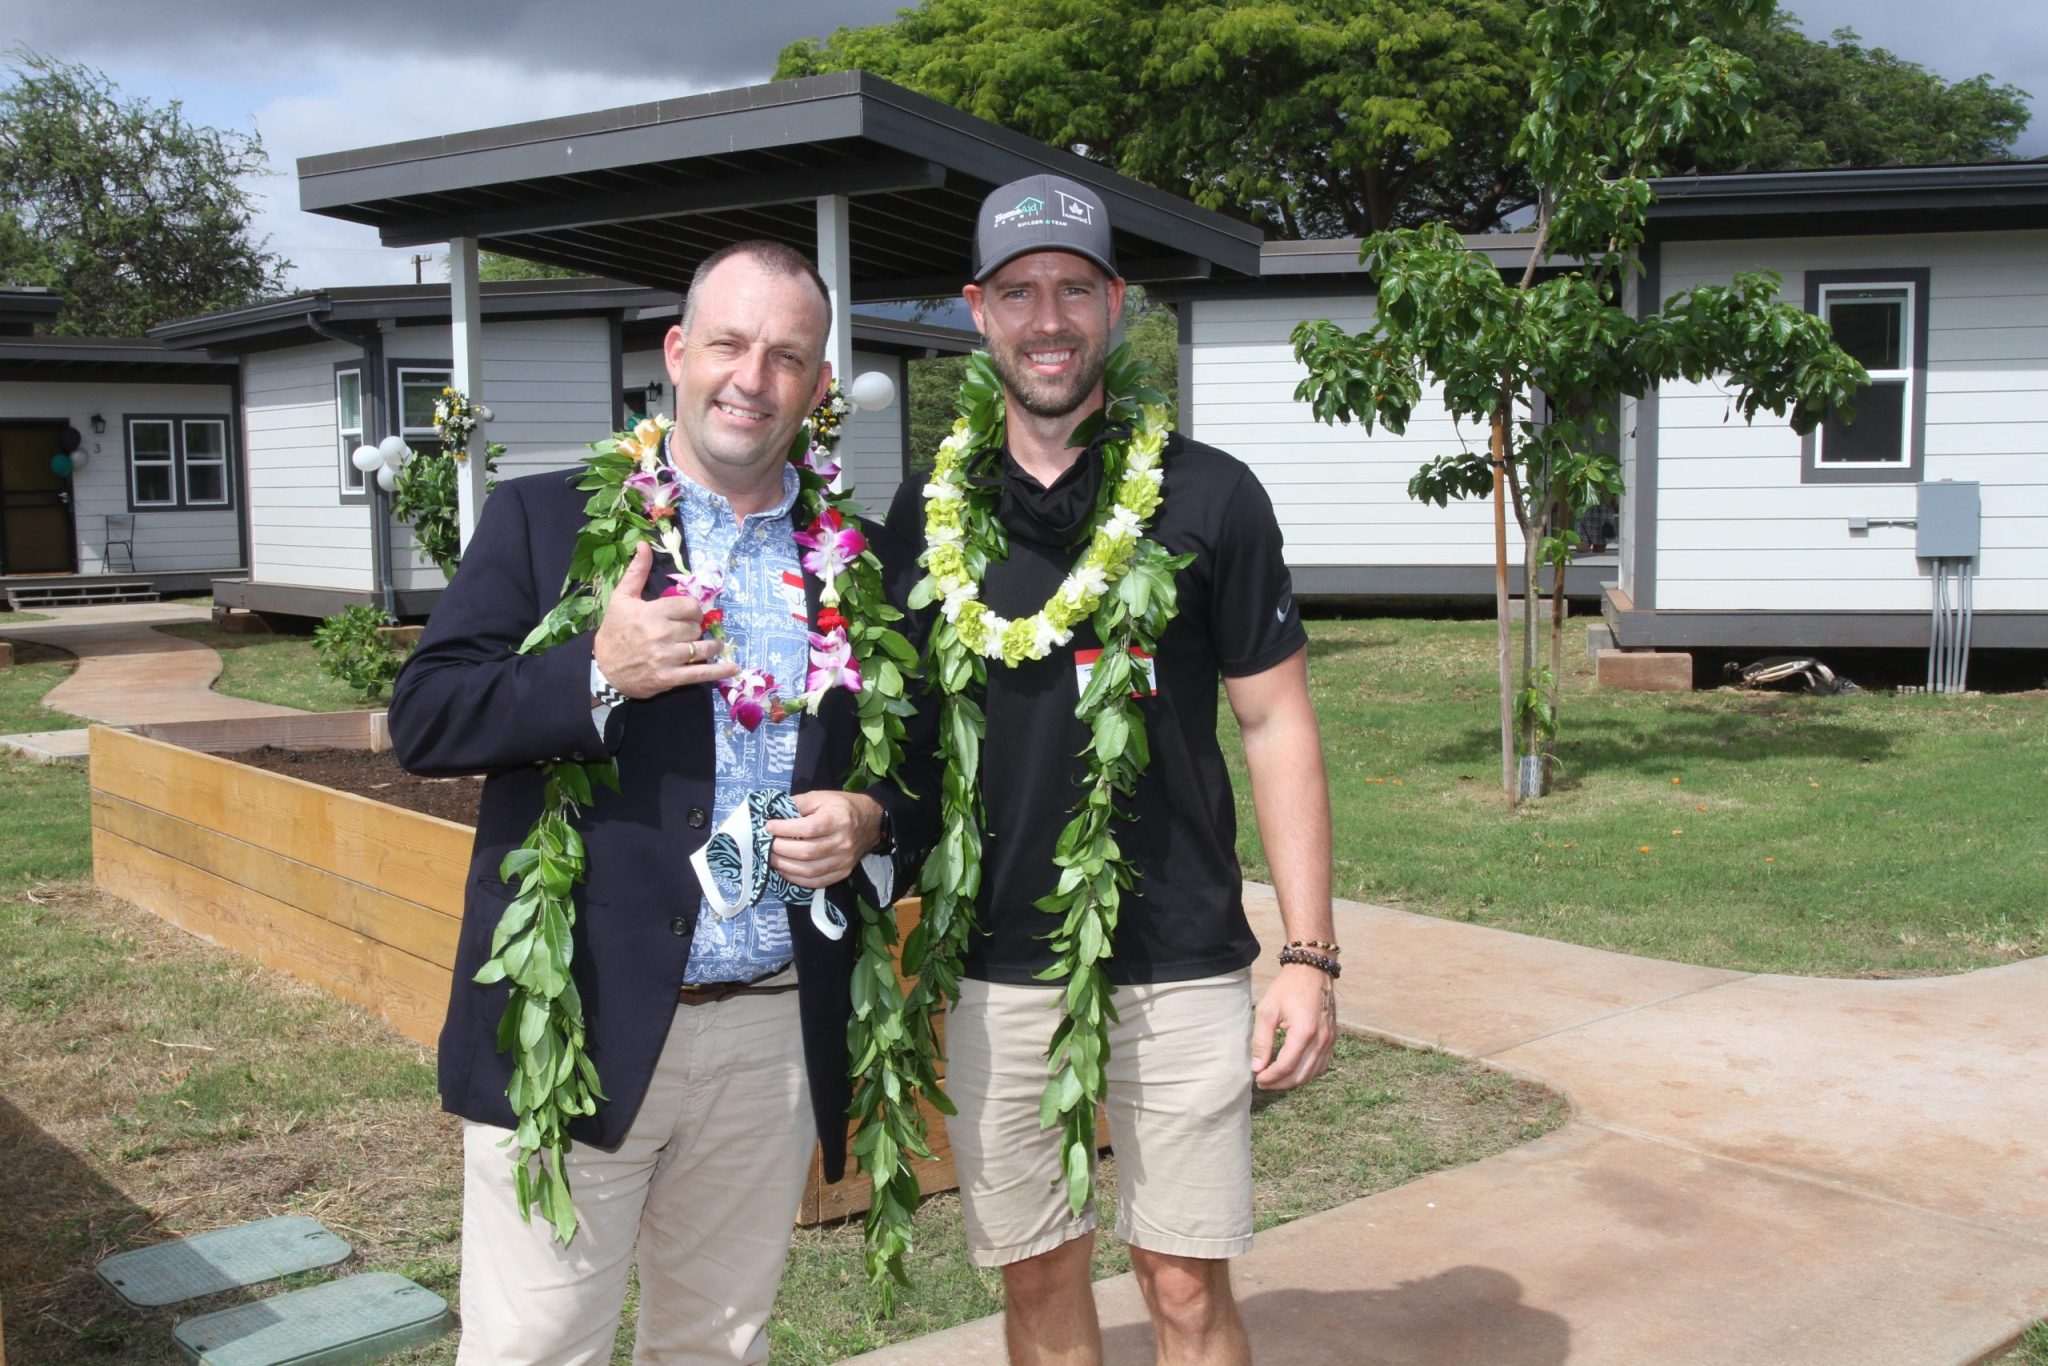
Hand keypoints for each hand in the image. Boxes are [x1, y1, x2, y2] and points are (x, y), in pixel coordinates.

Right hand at [591, 543, 737, 698]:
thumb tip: (644, 544)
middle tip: (690, 632)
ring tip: (714, 645)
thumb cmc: (614, 630)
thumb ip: (637, 572)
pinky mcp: (669, 678)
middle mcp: (661, 634)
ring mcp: (667, 658)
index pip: (690, 607)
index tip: (689, 615)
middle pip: (696, 627)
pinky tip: (732, 668)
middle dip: (696, 629)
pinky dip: (719, 670)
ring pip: (703, 648)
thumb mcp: (622, 598)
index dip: (693, 611)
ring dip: (712, 646)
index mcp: (652, 613)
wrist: (603, 668)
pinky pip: (700, 673)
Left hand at [766, 791, 883, 888]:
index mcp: (838, 820)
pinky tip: (785, 870)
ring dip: (786, 866)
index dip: (785, 829)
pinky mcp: (843, 872)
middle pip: (807, 852)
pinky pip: (817, 882)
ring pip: (810, 870)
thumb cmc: (842, 807)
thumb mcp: (821, 797)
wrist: (871, 822)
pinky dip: (797, 879)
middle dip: (781, 849)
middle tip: (767, 844)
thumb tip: (775, 814)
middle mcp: (843, 842)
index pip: (808, 829)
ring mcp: (844, 860)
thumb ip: (798, 803)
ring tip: (772, 858)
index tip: (769, 826)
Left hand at [1251, 963, 1336, 1090]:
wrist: (1312, 972)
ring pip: (1312, 1074)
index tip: (1258, 1079)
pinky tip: (1294, 1071)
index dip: (1270, 1077)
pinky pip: (1322, 1065)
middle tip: (1264, 1082)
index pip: (1286, 1066)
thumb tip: (1257, 1067)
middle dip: (1280, 1083)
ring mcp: (1329, 1040)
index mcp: (1304, 1032)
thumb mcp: (1267, 1011)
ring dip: (1293, 1081)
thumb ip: (1261, 1041)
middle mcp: (1321, 1039)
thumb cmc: (1287, 988)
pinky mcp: (1333, 1039)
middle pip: (1300, 1075)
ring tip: (1276, 1079)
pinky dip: (1308, 1073)